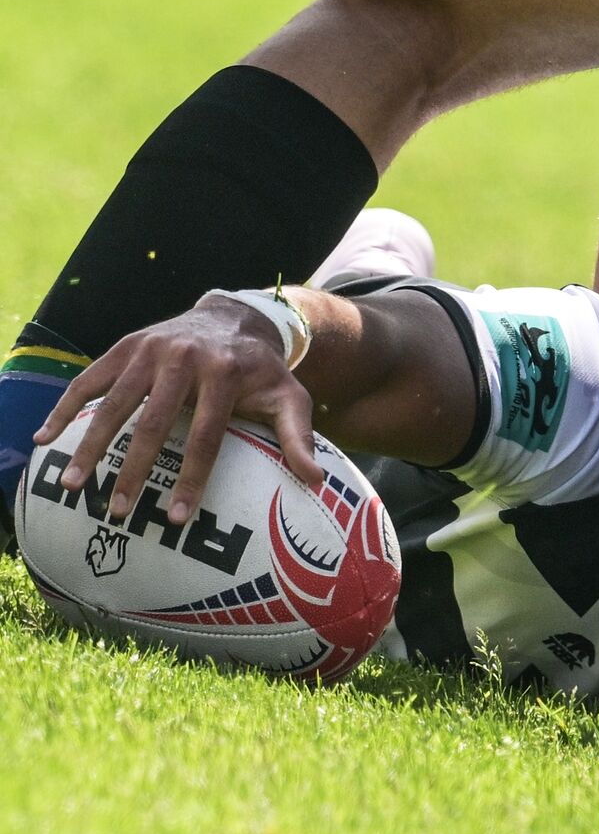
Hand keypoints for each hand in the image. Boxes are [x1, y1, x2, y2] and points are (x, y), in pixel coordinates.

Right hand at [33, 296, 321, 525]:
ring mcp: (149, 349)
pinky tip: (46, 438)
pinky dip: (66, 408)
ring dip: (91, 446)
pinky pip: (90, 379)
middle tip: (117, 510)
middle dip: (134, 470)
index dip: (192, 479)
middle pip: (153, 423)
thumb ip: (299, 437)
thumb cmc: (261, 371)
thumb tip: (316, 482)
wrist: (233, 317)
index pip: (207, 436)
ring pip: (115, 403)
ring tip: (74, 485)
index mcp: (224, 373)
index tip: (175, 517)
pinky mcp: (125, 346)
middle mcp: (183, 358)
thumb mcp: (289, 398)